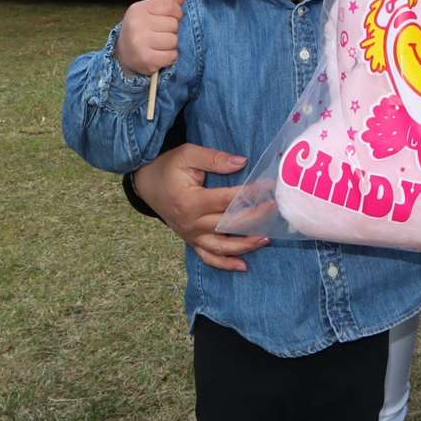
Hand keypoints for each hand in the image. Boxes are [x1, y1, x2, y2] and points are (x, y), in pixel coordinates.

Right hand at [115, 0, 187, 76]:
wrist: (124, 54)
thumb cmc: (143, 30)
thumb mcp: (153, 12)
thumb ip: (169, 2)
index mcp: (139, 9)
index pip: (170, 6)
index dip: (176, 13)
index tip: (170, 18)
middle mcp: (136, 23)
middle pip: (173, 24)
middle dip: (173, 31)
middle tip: (162, 34)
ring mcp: (139, 42)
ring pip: (173, 40)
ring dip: (171, 45)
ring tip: (160, 45)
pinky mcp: (145, 59)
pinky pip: (171, 56)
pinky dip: (170, 57)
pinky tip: (160, 55)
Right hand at [131, 145, 269, 270]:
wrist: (146, 184)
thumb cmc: (168, 167)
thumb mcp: (187, 155)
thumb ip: (214, 159)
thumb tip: (242, 162)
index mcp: (190, 202)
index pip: (226, 200)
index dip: (249, 195)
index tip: (268, 187)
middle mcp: (191, 223)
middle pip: (228, 225)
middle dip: (254, 218)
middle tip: (275, 210)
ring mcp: (191, 235)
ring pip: (222, 246)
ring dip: (245, 245)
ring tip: (266, 238)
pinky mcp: (191, 241)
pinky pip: (208, 257)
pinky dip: (225, 264)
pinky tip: (243, 266)